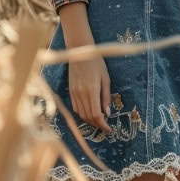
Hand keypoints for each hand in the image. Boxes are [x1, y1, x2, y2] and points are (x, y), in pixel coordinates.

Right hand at [59, 2, 112, 132]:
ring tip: (98, 122)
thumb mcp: (106, 79)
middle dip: (97, 125)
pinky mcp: (70, 91)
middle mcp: (81, 94)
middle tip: (105, 127)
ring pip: (81, 114)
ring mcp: (74, 93)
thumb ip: (106, 97)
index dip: (103, 125)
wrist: (80, 51)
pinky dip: (82, 114)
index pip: (96, 115)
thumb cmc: (96, 63)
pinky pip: (75, 108)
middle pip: (88, 117)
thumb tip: (107, 114)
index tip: (109, 129)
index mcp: (92, 90)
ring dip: (89, 121)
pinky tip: (88, 114)